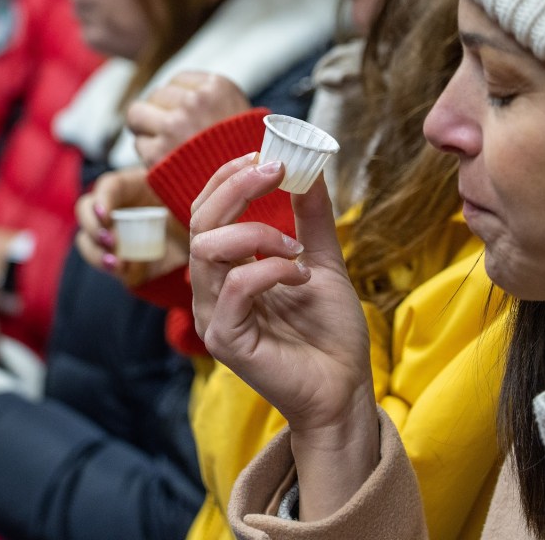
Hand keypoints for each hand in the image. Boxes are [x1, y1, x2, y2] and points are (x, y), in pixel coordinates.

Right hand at [75, 168, 187, 285]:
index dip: (101, 199)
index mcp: (129, 185)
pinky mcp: (117, 256)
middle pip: (85, 211)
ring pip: (87, 240)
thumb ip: (174, 182)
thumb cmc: (189, 206)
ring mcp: (112, 233)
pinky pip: (105, 261)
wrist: (201, 239)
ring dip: (96, 252)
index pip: (106, 187)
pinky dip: (110, 267)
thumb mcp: (182, 191)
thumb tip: (163, 172)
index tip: (106, 215)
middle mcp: (114, 207)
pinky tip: (124, 270)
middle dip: (93, 226)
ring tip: (116, 263)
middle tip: (110, 240)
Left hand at [126, 71, 250, 166]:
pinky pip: (139, 143)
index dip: (179, 100)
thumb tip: (174, 92)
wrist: (247, 193)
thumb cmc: (242, 155)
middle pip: (156, 95)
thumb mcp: (238, 112)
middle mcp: (195, 103)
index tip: (187, 116)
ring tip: (166, 144)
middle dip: (161, 112)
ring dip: (147, 129)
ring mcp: (175, 127)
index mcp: (216, 87)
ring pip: (137, 114)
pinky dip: (148, 153)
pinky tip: (167, 161)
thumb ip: (209, 98)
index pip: (177, 81)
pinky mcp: (158, 153)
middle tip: (173, 133)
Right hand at [190, 155, 379, 518]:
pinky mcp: (225, 339)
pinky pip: (235, 286)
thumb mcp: (322, 260)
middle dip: (234, 187)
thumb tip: (309, 169)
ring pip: (208, 249)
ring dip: (256, 232)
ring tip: (294, 246)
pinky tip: (300, 277)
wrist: (344, 388)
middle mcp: (212, 289)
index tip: (263, 157)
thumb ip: (311, 218)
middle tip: (273, 171)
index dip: (227, 179)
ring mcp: (214, 315)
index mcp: (227, 269)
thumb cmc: (329, 330)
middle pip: (200, 222)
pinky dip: (270, 269)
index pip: (208, 213)